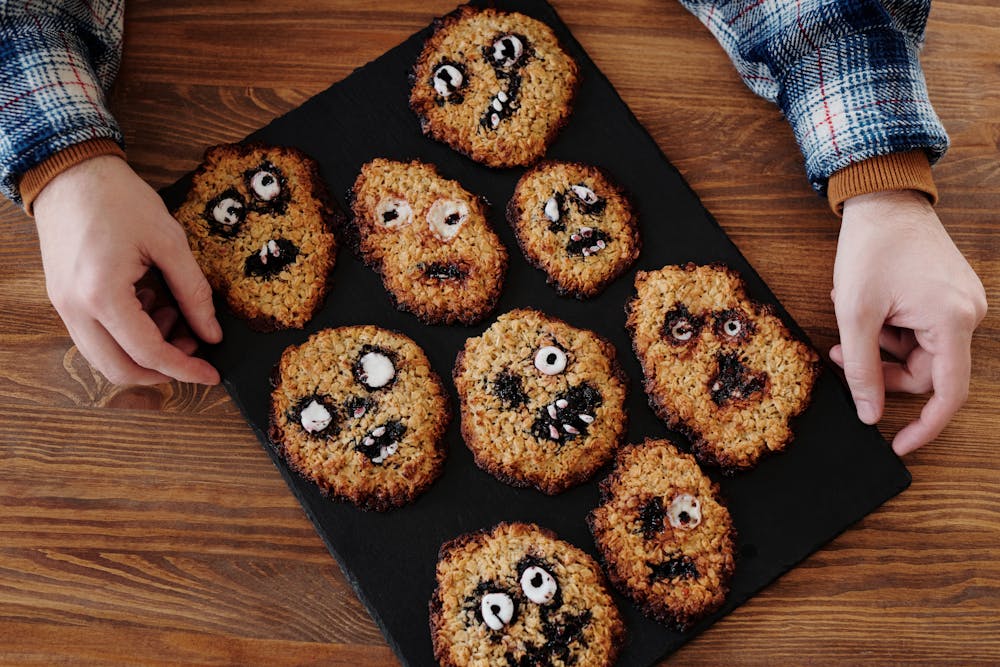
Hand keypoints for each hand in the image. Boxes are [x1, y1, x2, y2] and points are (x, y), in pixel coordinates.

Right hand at [33, 155, 221, 384]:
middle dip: (162, 370)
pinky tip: (151, 305)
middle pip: (119, 369)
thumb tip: (211, 333)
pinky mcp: (64, 300)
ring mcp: (64, 306)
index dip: (185, 369)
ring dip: (144, 352)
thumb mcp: (169, 242)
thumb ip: (193, 292)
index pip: (149, 353)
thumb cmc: (118, 199)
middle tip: (195, 350)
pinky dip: (127, 334)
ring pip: (105, 357)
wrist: (70, 172)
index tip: (212, 374)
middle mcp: (75, 309)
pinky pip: (96, 336)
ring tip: (175, 317)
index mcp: (102, 295)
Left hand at [830, 190, 985, 454]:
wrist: (884, 197)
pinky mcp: (950, 295)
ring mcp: (962, 303)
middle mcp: (969, 313)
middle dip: (880, 369)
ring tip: (851, 315)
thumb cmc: (870, 248)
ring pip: (919, 352)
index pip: (947, 392)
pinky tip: (869, 304)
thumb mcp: (855, 314)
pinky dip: (891, 328)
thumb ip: (863, 369)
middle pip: (925, 372)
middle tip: (841, 354)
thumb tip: (870, 413)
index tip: (899, 445)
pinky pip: (921, 330)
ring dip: (881, 345)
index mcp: (953, 320)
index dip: (925, 426)